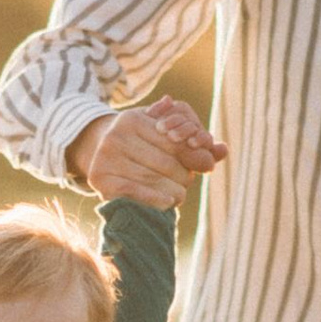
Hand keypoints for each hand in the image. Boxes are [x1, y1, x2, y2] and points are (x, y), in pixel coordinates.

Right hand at [66, 99, 224, 207]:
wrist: (97, 155)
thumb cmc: (138, 145)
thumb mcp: (161, 135)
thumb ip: (193, 143)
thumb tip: (223, 151)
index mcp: (133, 119)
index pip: (174, 141)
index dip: (194, 154)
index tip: (205, 164)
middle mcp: (117, 135)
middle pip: (166, 162)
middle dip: (182, 174)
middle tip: (185, 180)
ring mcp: (106, 158)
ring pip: (154, 179)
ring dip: (174, 190)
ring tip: (178, 194)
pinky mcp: (100, 180)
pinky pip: (136, 191)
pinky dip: (156, 199)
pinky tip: (169, 202)